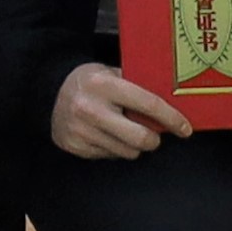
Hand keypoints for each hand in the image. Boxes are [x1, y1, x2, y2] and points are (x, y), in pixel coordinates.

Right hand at [50, 62, 193, 159]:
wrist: (47, 91)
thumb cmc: (88, 82)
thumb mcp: (110, 74)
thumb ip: (137, 87)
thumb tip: (172, 104)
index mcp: (104, 85)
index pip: (149, 105)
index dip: (172, 119)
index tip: (185, 128)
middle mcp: (91, 108)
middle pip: (142, 139)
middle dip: (153, 139)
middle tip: (152, 134)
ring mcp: (82, 130)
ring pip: (128, 152)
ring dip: (132, 145)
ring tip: (121, 130)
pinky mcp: (76, 147)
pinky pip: (110, 157)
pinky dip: (113, 148)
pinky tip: (104, 134)